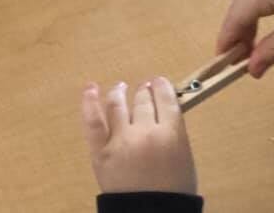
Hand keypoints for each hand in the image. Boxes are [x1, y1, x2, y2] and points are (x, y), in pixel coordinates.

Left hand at [81, 79, 196, 194]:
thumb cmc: (173, 191)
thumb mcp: (184, 159)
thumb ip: (174, 135)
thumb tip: (162, 114)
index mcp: (171, 134)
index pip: (166, 100)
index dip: (162, 87)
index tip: (159, 82)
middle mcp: (145, 131)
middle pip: (143, 102)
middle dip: (144, 91)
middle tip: (143, 88)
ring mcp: (120, 139)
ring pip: (118, 105)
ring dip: (120, 92)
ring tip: (120, 87)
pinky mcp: (100, 149)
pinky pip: (92, 120)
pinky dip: (89, 101)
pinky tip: (90, 88)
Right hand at [216, 0, 273, 77]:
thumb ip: (271, 51)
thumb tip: (252, 70)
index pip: (234, 20)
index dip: (228, 43)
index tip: (223, 65)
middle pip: (238, 10)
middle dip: (238, 36)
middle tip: (242, 62)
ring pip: (247, 3)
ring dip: (248, 26)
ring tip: (254, 49)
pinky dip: (259, 13)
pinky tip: (264, 30)